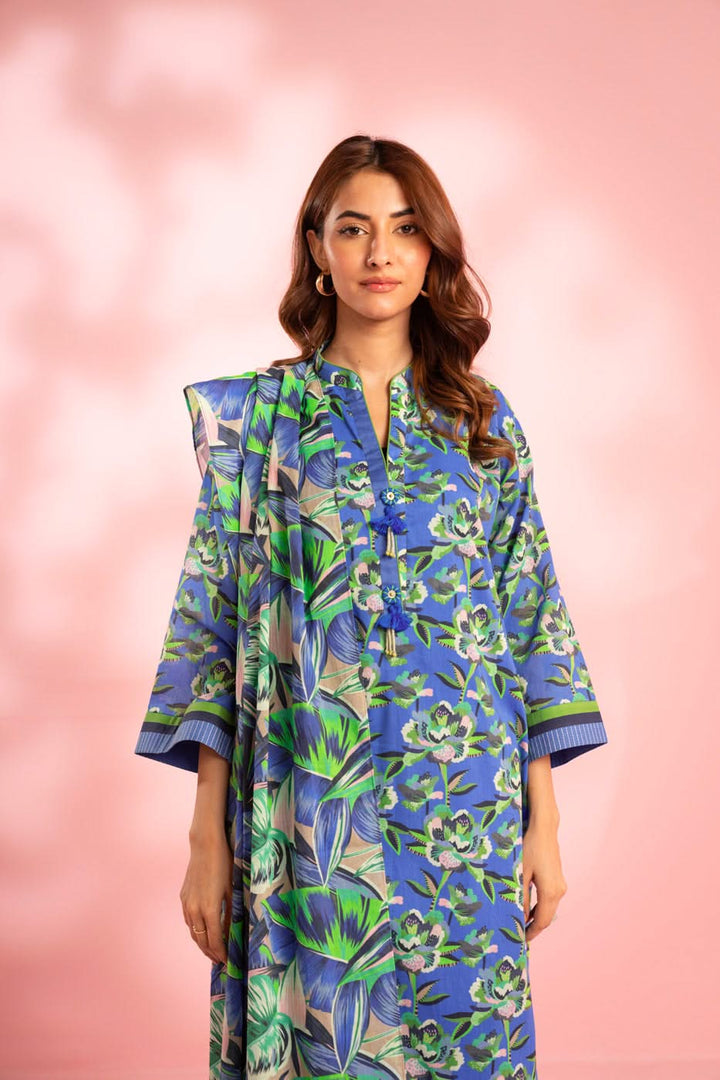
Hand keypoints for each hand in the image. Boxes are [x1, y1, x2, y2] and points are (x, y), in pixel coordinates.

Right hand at [179, 830, 232, 963]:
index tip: (227, 962)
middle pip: (201, 940)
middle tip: (219, 961)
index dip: (221, 953)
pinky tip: (202, 931)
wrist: (205, 845)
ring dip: (202, 943)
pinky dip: (195, 930)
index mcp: (209, 909)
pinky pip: (188, 920)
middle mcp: (195, 909)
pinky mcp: (183, 897)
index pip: (214, 940)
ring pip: (193, 931)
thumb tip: (232, 933)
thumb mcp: (232, 890)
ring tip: (211, 950)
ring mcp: (187, 903)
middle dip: (211, 952)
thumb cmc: (224, 864)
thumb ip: (231, 913)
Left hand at [522, 816, 566, 943]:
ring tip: (522, 924)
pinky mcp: (558, 879)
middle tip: (519, 936)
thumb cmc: (529, 848)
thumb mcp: (521, 873)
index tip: (521, 941)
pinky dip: (540, 907)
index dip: (532, 933)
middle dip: (534, 927)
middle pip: (547, 917)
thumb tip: (520, 917)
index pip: (542, 921)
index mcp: (551, 892)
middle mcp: (559, 891)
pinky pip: (550, 899)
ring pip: (549, 908)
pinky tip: (529, 910)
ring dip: (537, 917)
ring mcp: (561, 885)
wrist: (544, 829)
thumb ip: (520, 897)